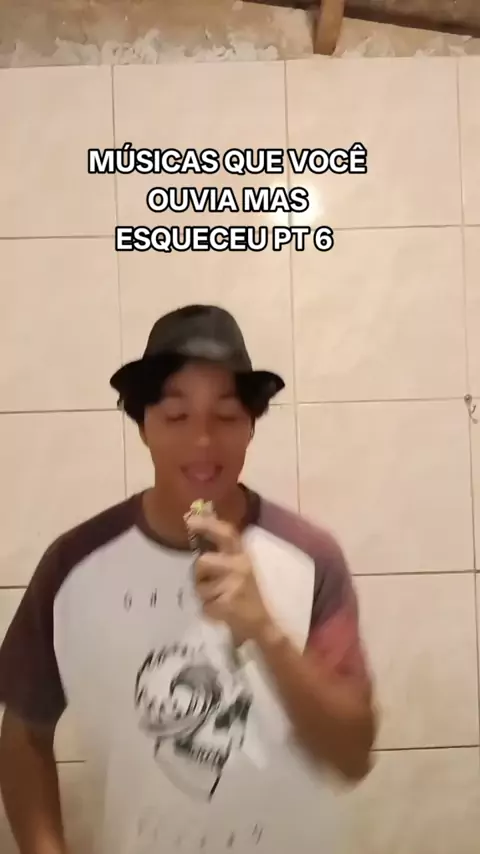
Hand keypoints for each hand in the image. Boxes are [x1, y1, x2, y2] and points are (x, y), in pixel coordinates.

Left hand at [185, 514, 273, 644]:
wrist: (260, 623)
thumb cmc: (245, 594)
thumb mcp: (238, 568)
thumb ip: (221, 552)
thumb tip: (198, 533)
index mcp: (242, 555)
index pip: (226, 533)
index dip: (208, 524)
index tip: (189, 520)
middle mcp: (240, 566)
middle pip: (203, 561)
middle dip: (199, 574)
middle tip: (205, 581)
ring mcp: (234, 585)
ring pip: (199, 586)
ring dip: (204, 594)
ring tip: (218, 599)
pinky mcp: (227, 603)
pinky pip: (204, 605)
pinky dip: (208, 610)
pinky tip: (221, 611)